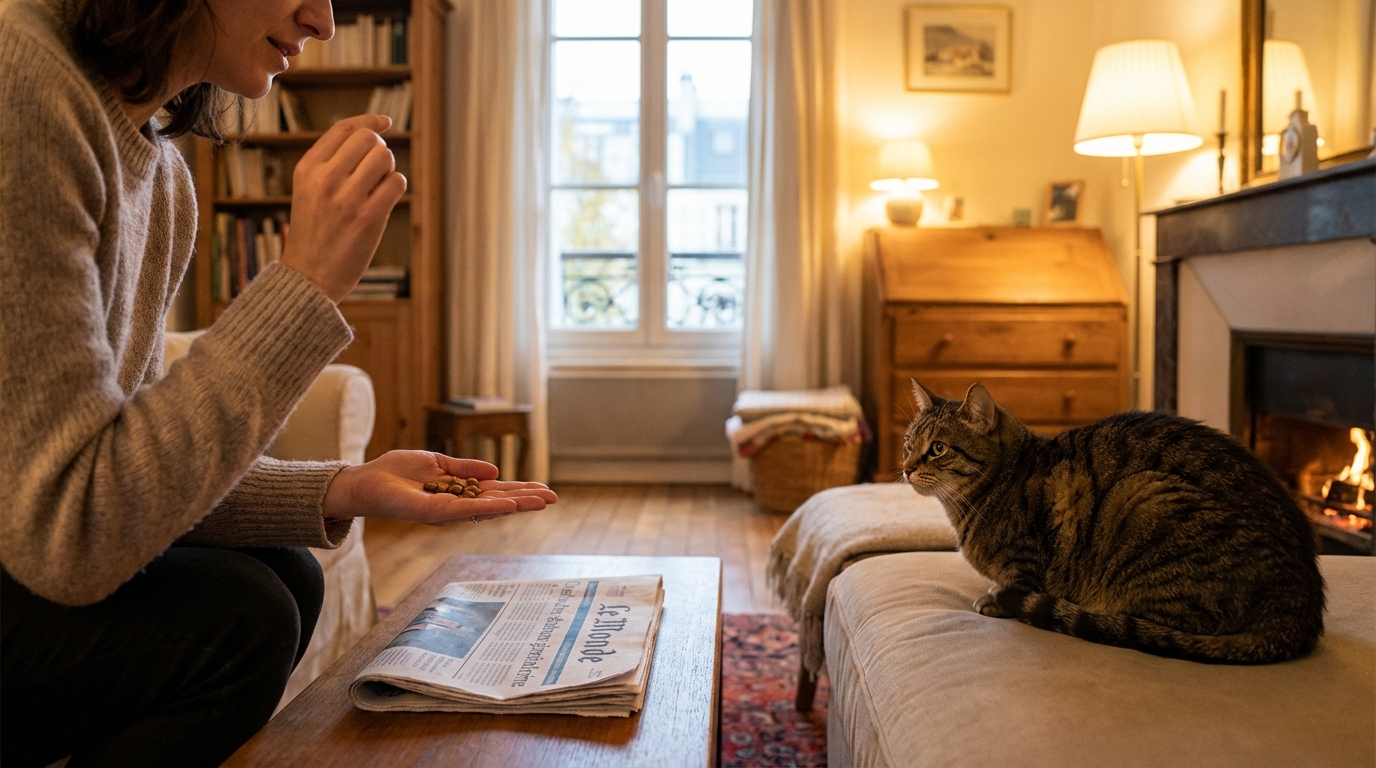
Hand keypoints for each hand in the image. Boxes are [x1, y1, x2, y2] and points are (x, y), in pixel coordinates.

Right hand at [281, 114, 407, 302]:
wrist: (309, 277)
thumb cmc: (314, 232)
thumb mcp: (308, 190)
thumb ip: (331, 163)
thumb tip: (373, 133)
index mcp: (307, 169)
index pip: (343, 129)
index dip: (369, 121)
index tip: (385, 122)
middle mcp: (325, 179)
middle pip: (368, 139)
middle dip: (379, 150)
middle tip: (375, 171)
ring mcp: (347, 199)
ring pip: (385, 157)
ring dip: (389, 168)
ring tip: (378, 186)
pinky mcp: (369, 218)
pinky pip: (396, 182)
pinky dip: (397, 186)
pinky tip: (386, 199)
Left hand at [321, 450, 557, 525]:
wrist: (365, 481)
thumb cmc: (394, 472)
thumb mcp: (436, 462)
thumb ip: (465, 468)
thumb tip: (494, 470)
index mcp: (459, 491)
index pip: (496, 492)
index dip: (520, 490)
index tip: (544, 490)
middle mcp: (458, 504)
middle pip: (499, 503)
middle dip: (526, 500)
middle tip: (553, 499)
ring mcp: (449, 511)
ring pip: (490, 508)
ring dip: (517, 504)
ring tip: (542, 501)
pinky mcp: (437, 512)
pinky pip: (469, 509)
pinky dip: (491, 506)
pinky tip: (511, 503)